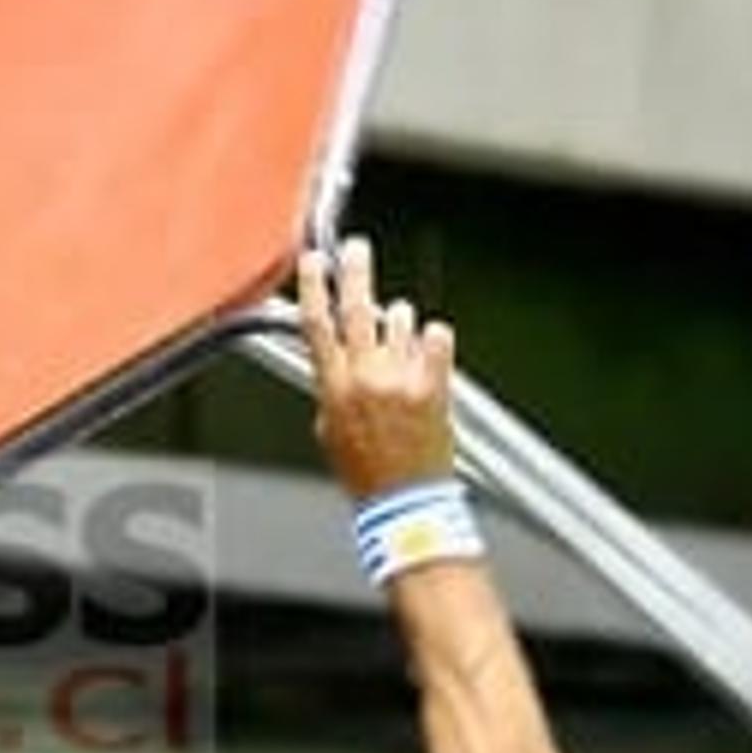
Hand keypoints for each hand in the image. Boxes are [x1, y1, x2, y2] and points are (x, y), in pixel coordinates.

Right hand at [296, 237, 456, 498]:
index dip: (314, 287)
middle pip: (358, 309)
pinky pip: (437, 338)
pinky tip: (428, 354)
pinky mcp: (435, 385)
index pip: (317, 324)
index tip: (314, 261)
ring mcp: (403, 379)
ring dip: (400, 322)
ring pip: (401, 320)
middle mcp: (367, 378)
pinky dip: (433, 340)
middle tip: (357, 249)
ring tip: (399, 338)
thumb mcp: (329, 430)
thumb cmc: (366, 472)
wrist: (405, 502)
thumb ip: (331, 386)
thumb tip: (335, 358)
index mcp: (334, 388)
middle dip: (356, 271)